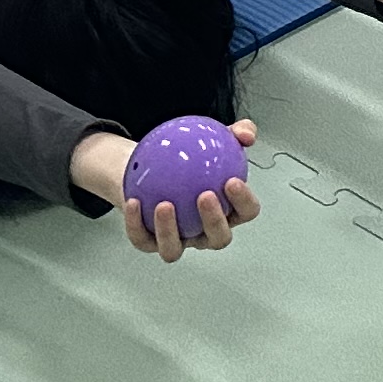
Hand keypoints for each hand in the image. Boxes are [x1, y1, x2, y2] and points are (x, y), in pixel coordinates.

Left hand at [75, 120, 261, 261]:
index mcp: (229, 212)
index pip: (246, 212)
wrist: (152, 170)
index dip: (244, 202)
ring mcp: (178, 240)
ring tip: (165, 204)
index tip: (232, 180)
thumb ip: (237, 133)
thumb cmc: (192, 159)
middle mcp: (206, 232)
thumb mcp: (217, 139)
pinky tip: (135, 202)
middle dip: (214, 221)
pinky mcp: (149, 242)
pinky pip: (142, 238)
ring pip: (175, 249)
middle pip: (218, 238)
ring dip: (169, 230)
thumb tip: (247, 135)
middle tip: (205, 195)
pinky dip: (136, 223)